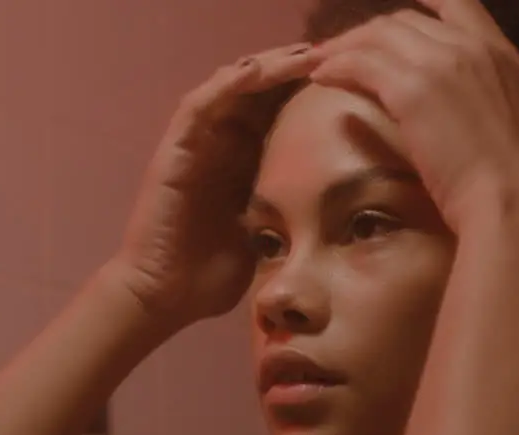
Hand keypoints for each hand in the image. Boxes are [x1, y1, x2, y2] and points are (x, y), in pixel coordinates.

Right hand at [110, 43, 319, 328]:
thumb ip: (292, 219)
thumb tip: (343, 222)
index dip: (311, 90)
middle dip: (295, 68)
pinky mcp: (175, 151)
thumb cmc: (210, 277)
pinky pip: (199, 106)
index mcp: (246, 162)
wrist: (165, 298)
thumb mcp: (267, 239)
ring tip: (302, 55)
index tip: (353, 78)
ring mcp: (197, 145)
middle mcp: (221, 145)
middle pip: (260, 90)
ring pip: (232, 87)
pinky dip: (225, 85)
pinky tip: (255, 72)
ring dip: (266, 68)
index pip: (280, 111)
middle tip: (334, 51)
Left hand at [308, 0, 518, 236]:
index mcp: (502, 54)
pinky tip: (320, 78)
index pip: (457, 4)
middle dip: (370, 34)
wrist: (514, 199)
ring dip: (344, 47)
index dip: (423, 1)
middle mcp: (469, 46)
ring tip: (322, 63)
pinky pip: (359, 64)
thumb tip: (487, 112)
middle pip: (405, 21)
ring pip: (377, 36)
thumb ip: (500, 102)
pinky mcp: (408, 89)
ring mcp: (438, 63)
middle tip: (345, 53)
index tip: (405, 6)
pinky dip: (335, 66)